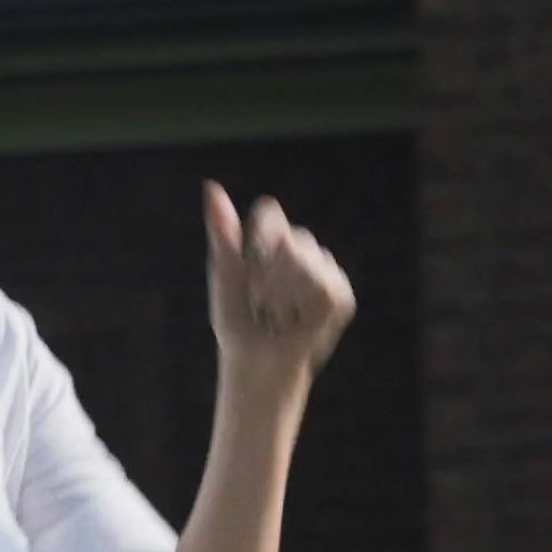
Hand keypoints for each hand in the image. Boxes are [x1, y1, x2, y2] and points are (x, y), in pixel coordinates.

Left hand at [201, 179, 355, 395]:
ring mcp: (325, 271)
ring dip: (282, 296)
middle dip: (265, 275)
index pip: (269, 214)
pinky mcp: (341, 298)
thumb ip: (222, 231)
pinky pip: (322, 288)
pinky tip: (297, 322)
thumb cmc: (236, 322)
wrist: (256, 366)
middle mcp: (301, 249)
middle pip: (288, 239)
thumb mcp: (224, 273)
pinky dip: (302, 308)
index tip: (247, 272)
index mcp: (271, 238)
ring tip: (278, 315)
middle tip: (260, 303)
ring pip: (305, 262)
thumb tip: (210, 185)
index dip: (256, 243)